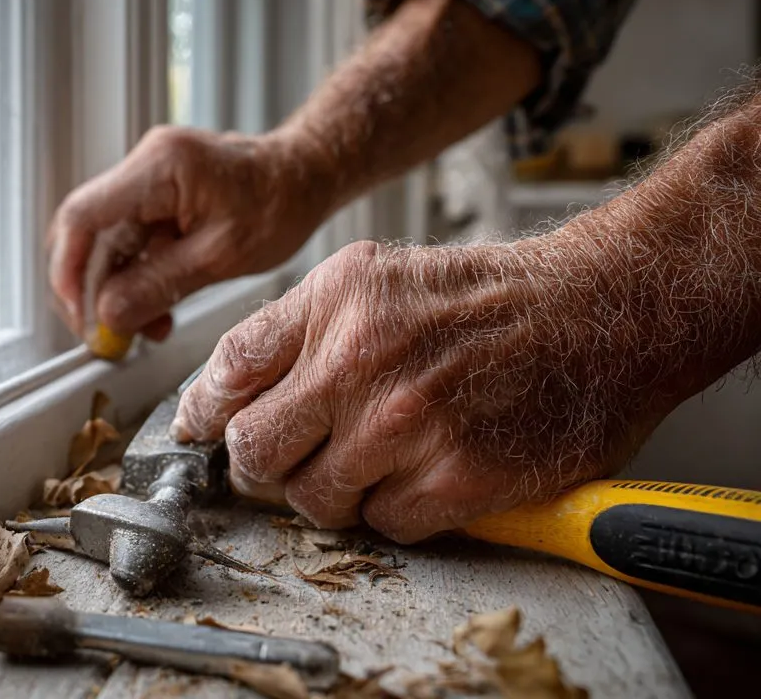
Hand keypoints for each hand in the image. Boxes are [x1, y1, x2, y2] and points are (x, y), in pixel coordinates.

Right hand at [47, 125, 334, 340]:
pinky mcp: (157, 195)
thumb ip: (159, 286)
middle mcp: (145, 165)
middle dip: (92, 288)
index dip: (68, 270)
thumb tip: (108, 316)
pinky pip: (131, 240)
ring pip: (108, 242)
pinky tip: (158, 308)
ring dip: (119, 289)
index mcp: (160, 168)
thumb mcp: (221, 257)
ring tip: (147, 329)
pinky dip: (138, 277)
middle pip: (87, 231)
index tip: (80, 315)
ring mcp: (149, 179)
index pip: (82, 216)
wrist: (307, 176)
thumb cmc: (280, 204)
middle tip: (108, 334)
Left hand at [172, 236, 671, 542]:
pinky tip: (424, 473)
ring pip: (315, 500)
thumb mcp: (373, 276)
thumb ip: (293, 328)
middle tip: (291, 458)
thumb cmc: (485, 300)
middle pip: (255, 450)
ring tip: (375, 457)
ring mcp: (410, 423)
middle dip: (264, 464)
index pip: (228, 371)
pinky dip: (398, 510)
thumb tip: (220, 392)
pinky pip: (386, 525)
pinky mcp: (459, 476)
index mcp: (336, 300)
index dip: (203, 413)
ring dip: (335, 490)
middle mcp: (363, 359)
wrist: (600, 313)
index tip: (201, 432)